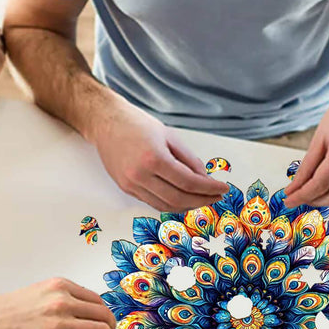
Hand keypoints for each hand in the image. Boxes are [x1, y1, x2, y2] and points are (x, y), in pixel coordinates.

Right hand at [0, 278, 116, 328]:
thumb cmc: (8, 309)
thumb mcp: (39, 291)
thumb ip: (61, 296)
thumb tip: (82, 308)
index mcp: (61, 286)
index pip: (95, 299)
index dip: (104, 311)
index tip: (104, 320)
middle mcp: (63, 302)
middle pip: (102, 313)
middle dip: (110, 325)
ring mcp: (58, 323)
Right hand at [89, 97, 228, 210]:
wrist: (106, 122)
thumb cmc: (137, 124)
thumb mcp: (170, 136)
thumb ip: (189, 159)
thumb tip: (205, 179)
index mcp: (154, 158)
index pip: (189, 182)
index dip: (209, 188)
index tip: (223, 188)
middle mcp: (140, 175)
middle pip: (178, 199)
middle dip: (201, 200)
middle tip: (215, 197)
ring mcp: (131, 184)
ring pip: (165, 205)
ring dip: (187, 206)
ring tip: (202, 199)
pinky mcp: (126, 188)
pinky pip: (153, 202)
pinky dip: (171, 203)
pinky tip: (183, 198)